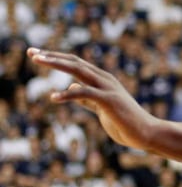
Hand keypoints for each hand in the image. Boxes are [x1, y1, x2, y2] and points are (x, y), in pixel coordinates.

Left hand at [28, 48, 156, 150]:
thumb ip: (87, 98)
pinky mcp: (109, 101)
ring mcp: (108, 89)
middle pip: (74, 62)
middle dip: (51, 56)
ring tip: (38, 60)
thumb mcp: (101, 108)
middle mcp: (105, 79)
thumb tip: (70, 87)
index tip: (36, 54)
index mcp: (103, 80)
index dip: (56, 57)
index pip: (76, 63)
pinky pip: (85, 94)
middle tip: (30, 52)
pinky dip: (68, 94)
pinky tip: (53, 98)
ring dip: (56, 63)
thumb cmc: (125, 122)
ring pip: (78, 71)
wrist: (146, 133)